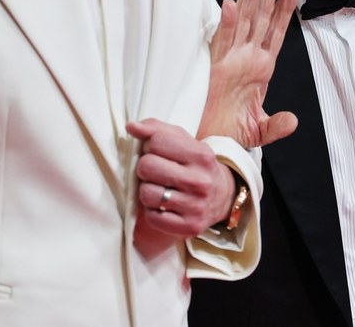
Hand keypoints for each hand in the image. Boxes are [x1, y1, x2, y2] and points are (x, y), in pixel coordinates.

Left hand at [128, 119, 235, 239]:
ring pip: (146, 194)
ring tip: (159, 189)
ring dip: (147, 191)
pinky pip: (152, 218)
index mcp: (201, 155)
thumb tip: (131, 127)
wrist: (223, 197)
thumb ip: (156, 130)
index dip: (149, 146)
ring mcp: (195, 206)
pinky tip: (163, 206)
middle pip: (147, 167)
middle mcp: (200, 181)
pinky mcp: (189, 227)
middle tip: (156, 172)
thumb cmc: (195, 166)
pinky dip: (152, 211)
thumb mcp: (184, 142)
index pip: (156, 141)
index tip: (157, 152)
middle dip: (145, 168)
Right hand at [198, 0, 299, 148]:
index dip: (284, 12)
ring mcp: (230, 60)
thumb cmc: (230, 134)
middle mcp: (246, 59)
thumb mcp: (260, 131)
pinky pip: (220, 41)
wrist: (209, 147)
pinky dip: (225, 24)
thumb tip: (293, 121)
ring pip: (242, 23)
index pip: (275, 34)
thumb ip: (277, 125)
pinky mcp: (214, 67)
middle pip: (259, 20)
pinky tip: (229, 5)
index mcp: (261, 69)